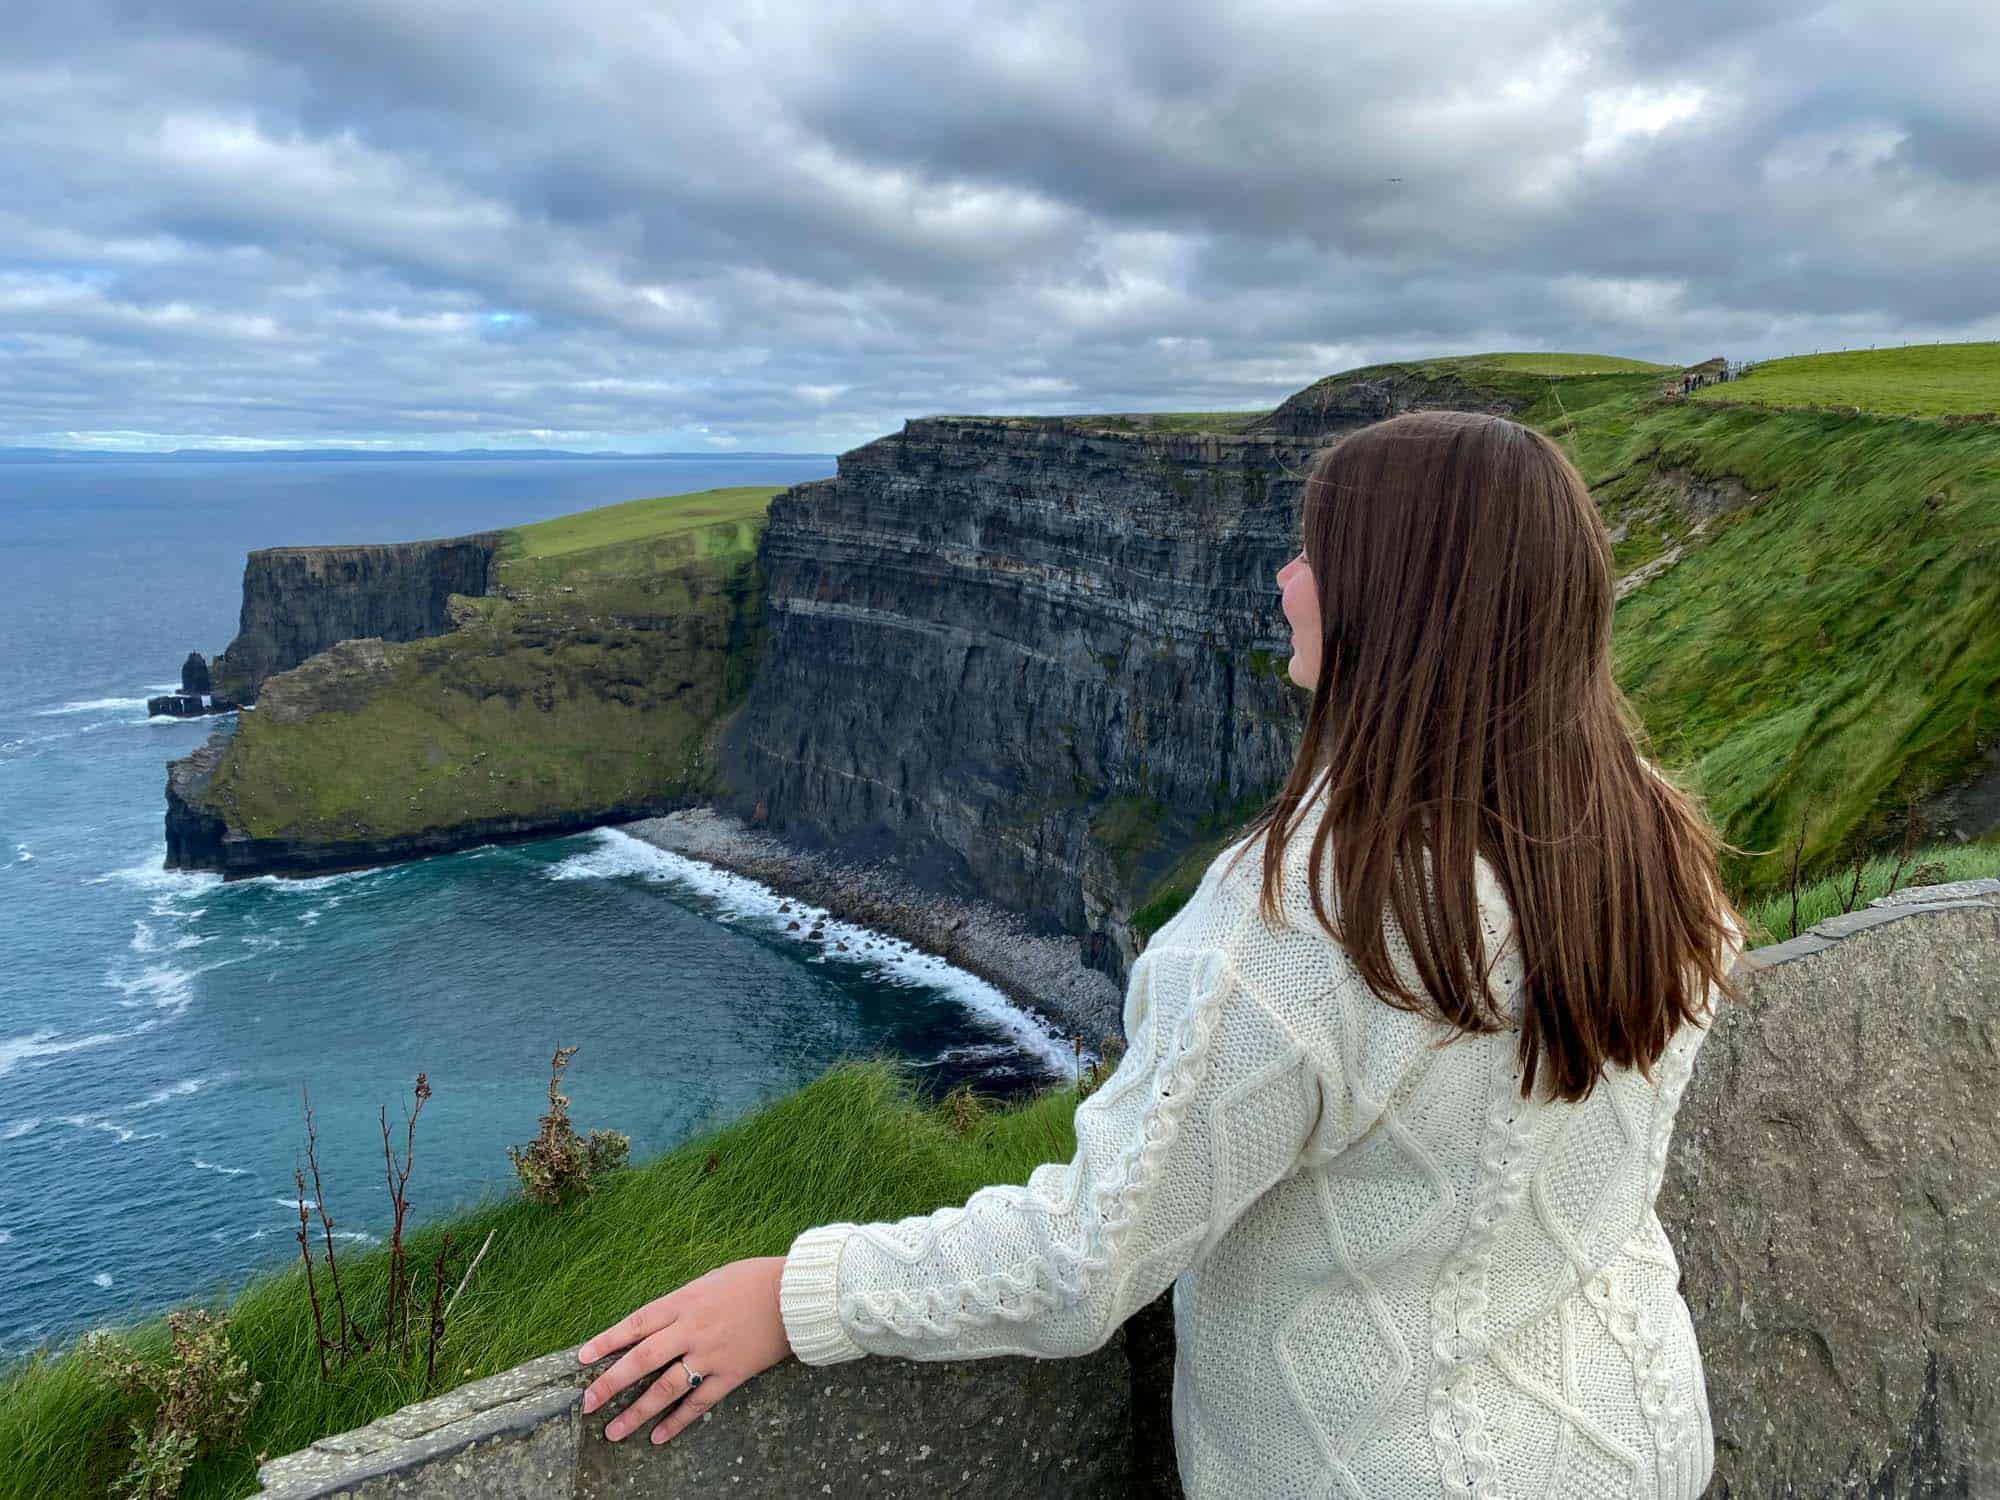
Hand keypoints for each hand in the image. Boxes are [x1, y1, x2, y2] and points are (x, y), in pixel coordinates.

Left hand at [577, 1255, 793, 1445]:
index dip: (607, 1341)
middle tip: (587, 1403)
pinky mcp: (731, 1373)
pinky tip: (658, 1436)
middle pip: (642, 1359)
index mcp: (684, 1301)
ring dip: (636, 1411)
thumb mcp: (710, 1280)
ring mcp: (711, 1354)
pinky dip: (677, 1421)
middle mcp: (691, 1329)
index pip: (636, 1323)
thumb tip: (656, 1322)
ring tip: (613, 1431)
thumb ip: (682, 1302)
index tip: (582, 1358)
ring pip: (665, 1388)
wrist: (794, 1294)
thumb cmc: (753, 1280)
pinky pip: (699, 1402)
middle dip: (610, 1382)